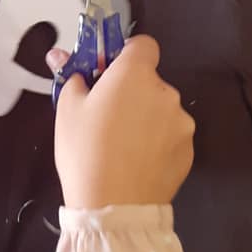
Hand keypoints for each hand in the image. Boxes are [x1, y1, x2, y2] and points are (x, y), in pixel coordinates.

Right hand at [48, 36, 194, 208]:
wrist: (113, 207)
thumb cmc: (85, 151)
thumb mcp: (67, 109)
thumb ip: (73, 76)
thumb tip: (62, 56)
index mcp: (135, 74)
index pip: (144, 44)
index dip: (127, 54)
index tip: (111, 71)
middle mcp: (165, 92)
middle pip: (150, 81)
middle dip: (132, 92)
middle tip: (106, 115)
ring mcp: (181, 123)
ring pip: (161, 110)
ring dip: (146, 118)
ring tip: (121, 145)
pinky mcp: (189, 151)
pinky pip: (170, 136)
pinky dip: (156, 142)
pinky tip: (136, 161)